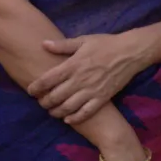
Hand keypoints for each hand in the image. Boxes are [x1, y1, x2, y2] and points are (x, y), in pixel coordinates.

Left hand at [29, 32, 149, 124]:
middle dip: (45, 102)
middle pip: (56, 96)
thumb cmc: (105, 44)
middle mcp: (80, 80)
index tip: (30, 90)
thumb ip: (62, 45)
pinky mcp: (102, 98)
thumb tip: (43, 44)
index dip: (36, 87)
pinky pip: (86, 112)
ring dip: (56, 112)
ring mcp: (91, 90)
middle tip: (40, 102)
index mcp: (73, 65)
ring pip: (68, 107)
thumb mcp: (83, 40)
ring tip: (52, 112)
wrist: (130, 52)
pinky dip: (75, 118)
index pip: (48, 79)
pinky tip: (68, 120)